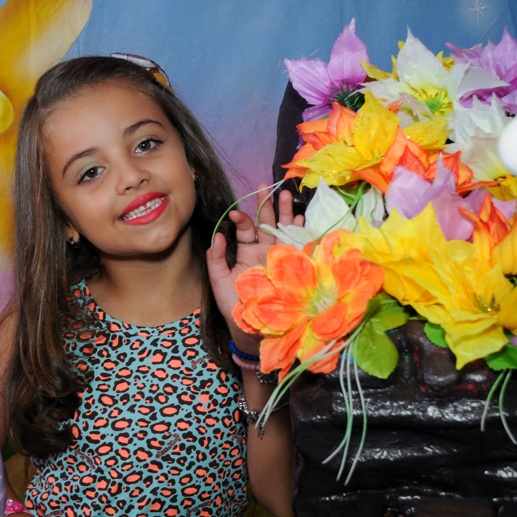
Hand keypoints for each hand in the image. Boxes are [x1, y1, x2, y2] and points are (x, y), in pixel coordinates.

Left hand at [207, 185, 302, 339]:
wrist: (253, 331)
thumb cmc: (235, 307)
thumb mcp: (219, 282)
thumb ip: (216, 259)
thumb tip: (218, 234)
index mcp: (246, 253)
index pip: (245, 229)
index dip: (241, 219)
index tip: (235, 214)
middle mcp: (264, 252)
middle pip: (266, 223)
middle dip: (265, 204)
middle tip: (264, 185)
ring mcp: (280, 258)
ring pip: (283, 229)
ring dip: (285, 212)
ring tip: (285, 194)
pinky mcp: (292, 267)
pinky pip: (298, 246)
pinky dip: (301, 232)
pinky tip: (301, 218)